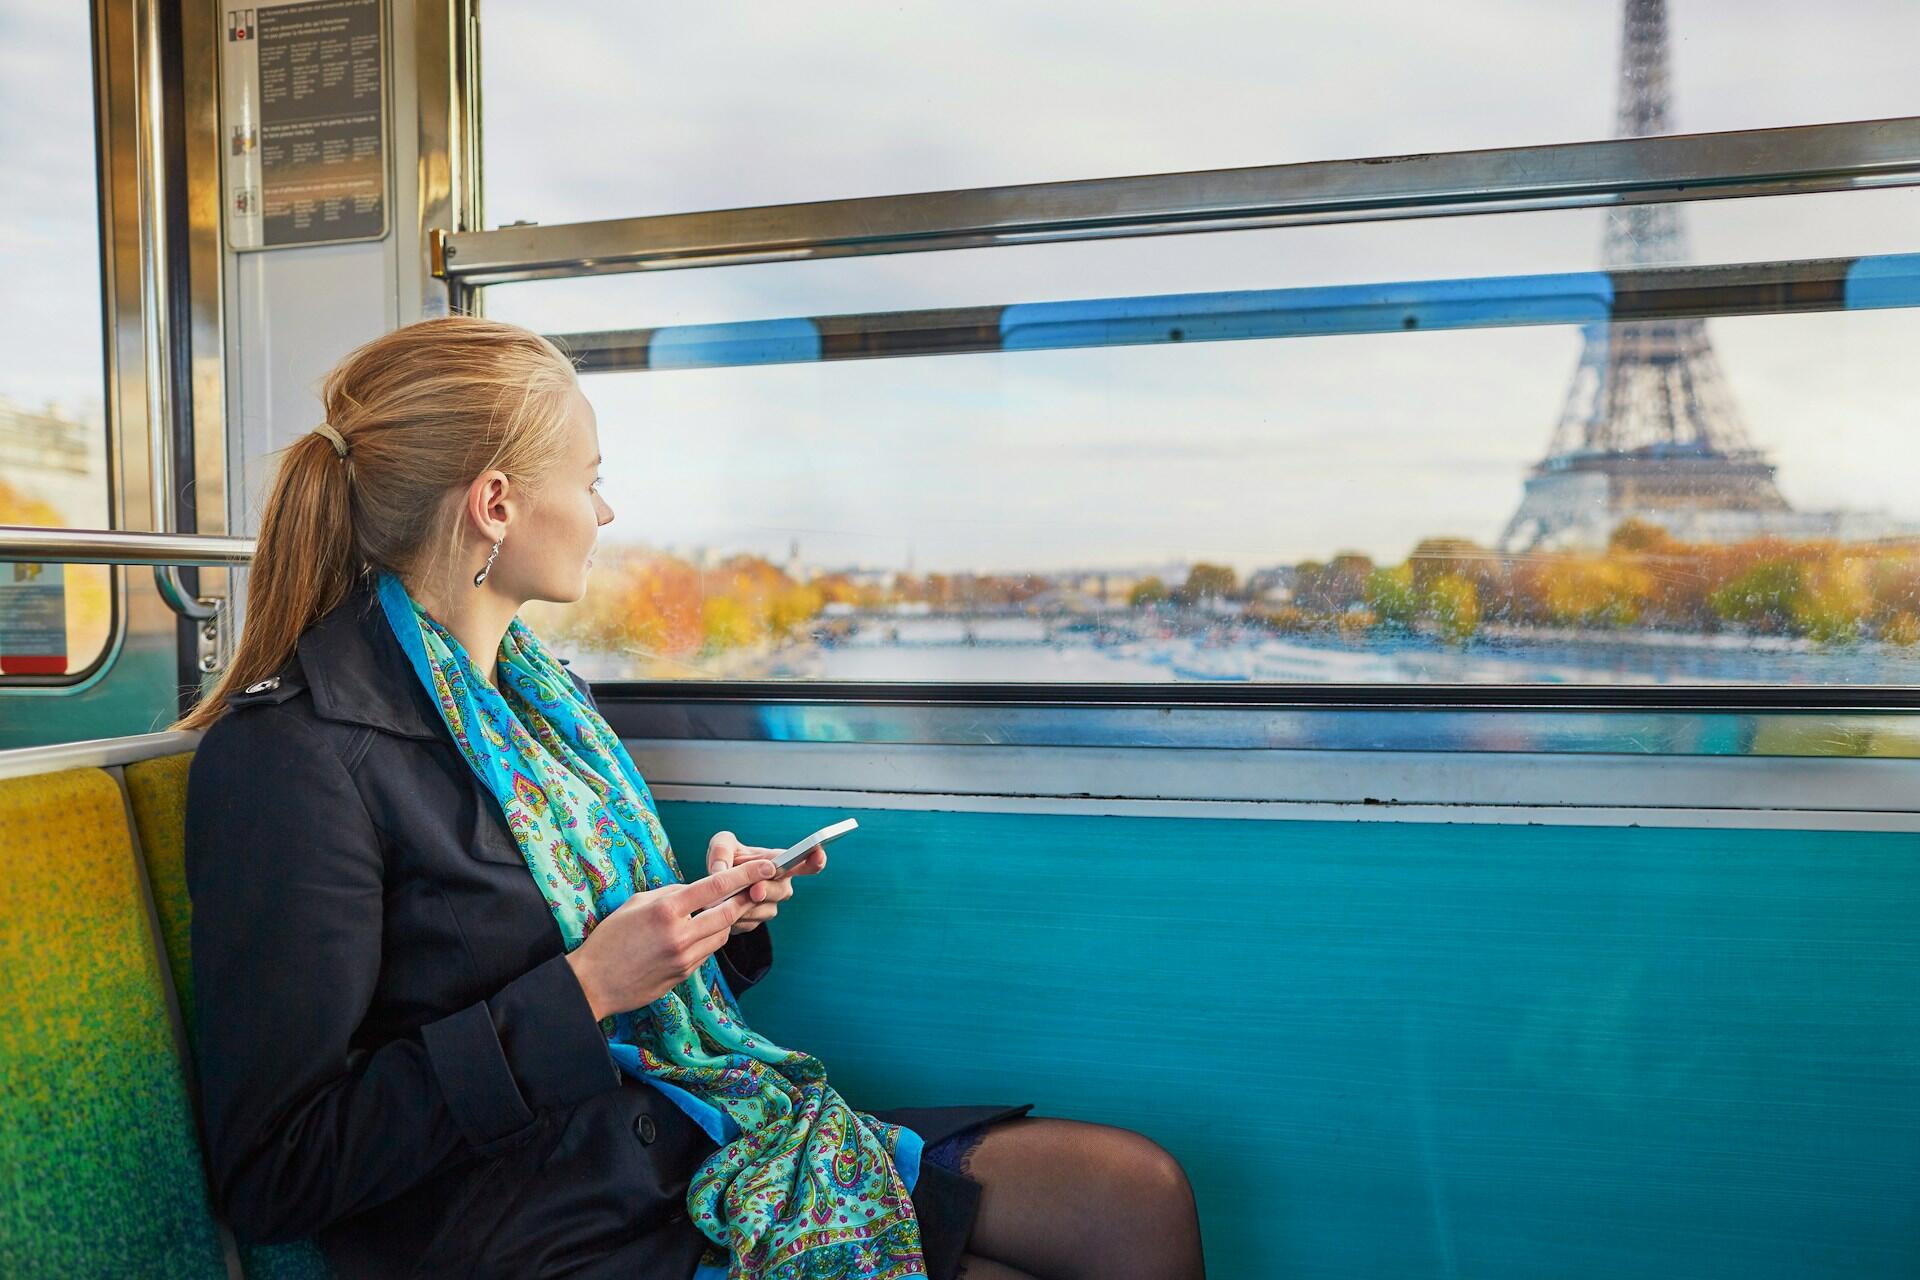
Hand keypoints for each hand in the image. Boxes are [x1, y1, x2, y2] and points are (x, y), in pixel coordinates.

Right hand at [563, 859, 776, 1018]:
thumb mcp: (636, 903)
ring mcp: (684, 957)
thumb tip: (696, 890)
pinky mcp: (684, 974)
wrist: (594, 982)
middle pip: (728, 912)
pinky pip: (708, 952)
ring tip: (725, 908)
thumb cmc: (610, 938)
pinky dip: (710, 938)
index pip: (716, 886)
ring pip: (722, 934)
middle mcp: (680, 934)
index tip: (766, 866)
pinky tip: (701, 932)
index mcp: (666, 909)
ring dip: (727, 920)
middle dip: (745, 899)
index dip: (746, 874)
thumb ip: (670, 894)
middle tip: (757, 888)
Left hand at [705, 829, 828, 935]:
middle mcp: (780, 885)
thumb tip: (721, 870)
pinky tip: (722, 908)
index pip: (806, 862)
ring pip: (765, 910)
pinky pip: (748, 923)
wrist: (713, 886)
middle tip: (755, 891)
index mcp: (780, 862)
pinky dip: (734, 916)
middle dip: (769, 890)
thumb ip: (721, 850)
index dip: (815, 859)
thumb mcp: (721, 844)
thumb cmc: (725, 858)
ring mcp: (770, 906)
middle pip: (782, 890)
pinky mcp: (755, 922)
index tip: (818, 852)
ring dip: (747, 906)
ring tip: (726, 899)